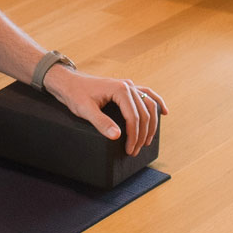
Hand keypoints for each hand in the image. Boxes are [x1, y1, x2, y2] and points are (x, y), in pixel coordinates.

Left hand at [42, 65, 167, 156]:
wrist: (68, 82)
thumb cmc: (75, 95)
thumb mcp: (85, 110)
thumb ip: (101, 123)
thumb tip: (117, 136)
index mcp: (120, 89)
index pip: (134, 117)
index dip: (134, 136)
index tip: (130, 150)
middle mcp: (128, 85)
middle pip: (144, 113)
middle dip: (142, 134)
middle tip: (136, 150)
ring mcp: (128, 85)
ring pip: (148, 105)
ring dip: (151, 123)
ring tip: (148, 140)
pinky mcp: (126, 87)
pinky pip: (146, 95)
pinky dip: (156, 103)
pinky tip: (164, 112)